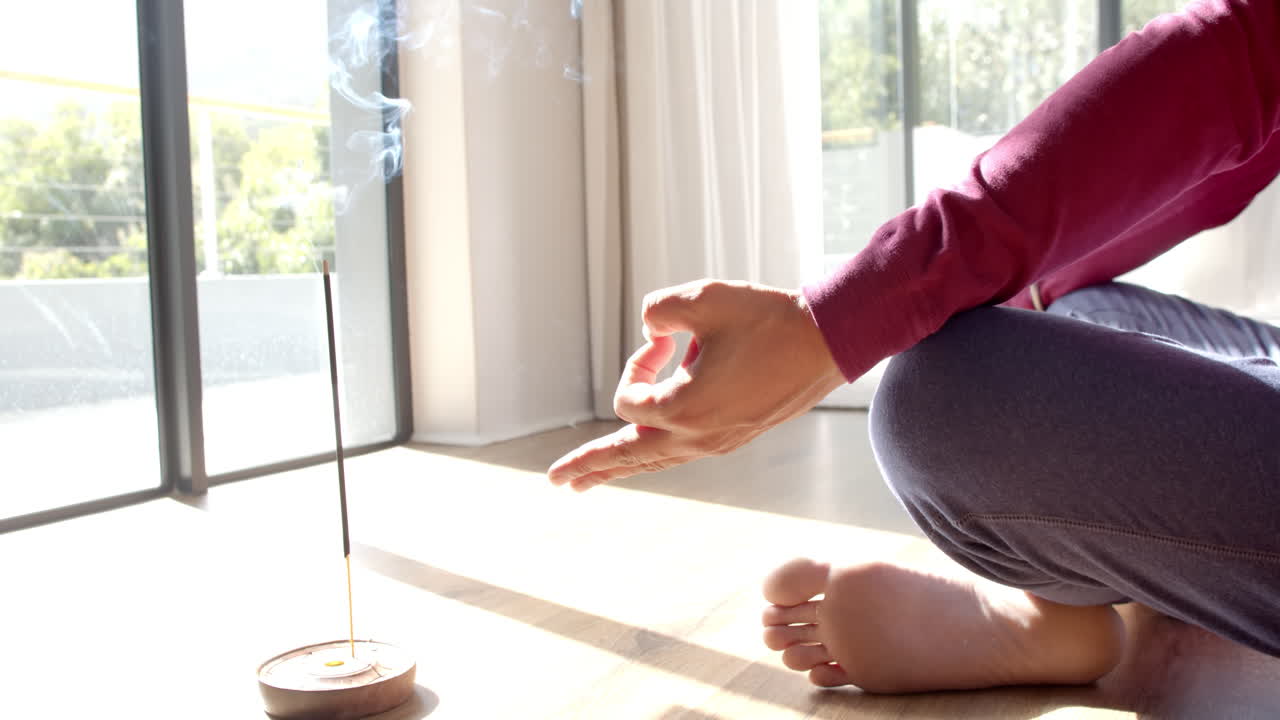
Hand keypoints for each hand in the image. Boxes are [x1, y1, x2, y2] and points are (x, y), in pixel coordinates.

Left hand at [547, 279, 844, 490]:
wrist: (827, 343)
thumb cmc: (768, 319)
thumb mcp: (704, 299)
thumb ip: (660, 309)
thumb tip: (650, 330)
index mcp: (686, 409)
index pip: (629, 401)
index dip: (636, 365)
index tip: (665, 339)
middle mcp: (698, 437)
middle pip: (629, 457)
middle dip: (589, 466)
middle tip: (556, 481)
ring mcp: (717, 443)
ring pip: (655, 462)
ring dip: (618, 468)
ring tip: (587, 481)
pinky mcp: (733, 438)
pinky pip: (679, 455)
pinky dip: (652, 457)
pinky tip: (643, 459)